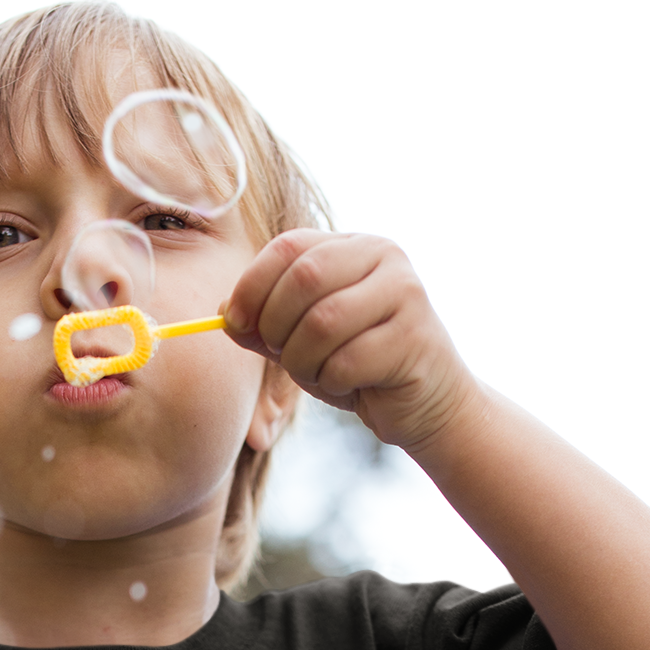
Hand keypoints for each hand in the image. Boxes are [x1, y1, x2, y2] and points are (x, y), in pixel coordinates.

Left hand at [223, 230, 478, 453]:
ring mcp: (404, 293)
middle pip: (304, 278)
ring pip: (323, 322)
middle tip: (282, 354)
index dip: (252, 285)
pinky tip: (349, 386)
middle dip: (277, 326)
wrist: (426, 404)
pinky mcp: (414, 337)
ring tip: (317, 374)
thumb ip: (266, 324)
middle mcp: (383, 256)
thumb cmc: (360, 367)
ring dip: (303, 361)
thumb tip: (224, 312)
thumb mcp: (303, 341)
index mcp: (352, 246)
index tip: (235, 322)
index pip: (289, 246)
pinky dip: (332, 382)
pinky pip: (347, 361)